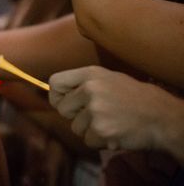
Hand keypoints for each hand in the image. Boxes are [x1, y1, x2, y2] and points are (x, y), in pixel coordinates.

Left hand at [49, 66, 177, 150]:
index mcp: (90, 74)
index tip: (65, 102)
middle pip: (62, 109)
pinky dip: (99, 141)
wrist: (161, 116)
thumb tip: (54, 91)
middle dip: (75, 116)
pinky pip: (87, 140)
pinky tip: (114, 132)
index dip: (56, 96)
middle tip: (95, 115)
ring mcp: (96, 110)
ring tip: (110, 122)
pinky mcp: (102, 130)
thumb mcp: (108, 78)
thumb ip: (82, 83)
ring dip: (90, 129)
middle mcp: (90, 89)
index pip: (55, 83)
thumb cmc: (133, 97)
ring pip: (75, 127)